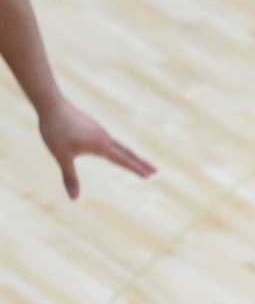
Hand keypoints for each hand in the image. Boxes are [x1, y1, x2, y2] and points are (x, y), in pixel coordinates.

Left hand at [37, 98, 154, 199]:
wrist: (51, 104)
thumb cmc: (55, 131)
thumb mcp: (61, 156)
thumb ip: (70, 177)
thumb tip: (73, 199)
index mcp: (100, 146)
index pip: (122, 160)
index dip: (136, 168)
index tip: (150, 175)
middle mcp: (104, 138)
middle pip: (126, 152)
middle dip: (140, 162)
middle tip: (155, 170)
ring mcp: (99, 130)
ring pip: (119, 145)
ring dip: (130, 154)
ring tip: (138, 162)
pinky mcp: (92, 126)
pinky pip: (110, 140)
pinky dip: (118, 148)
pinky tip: (114, 149)